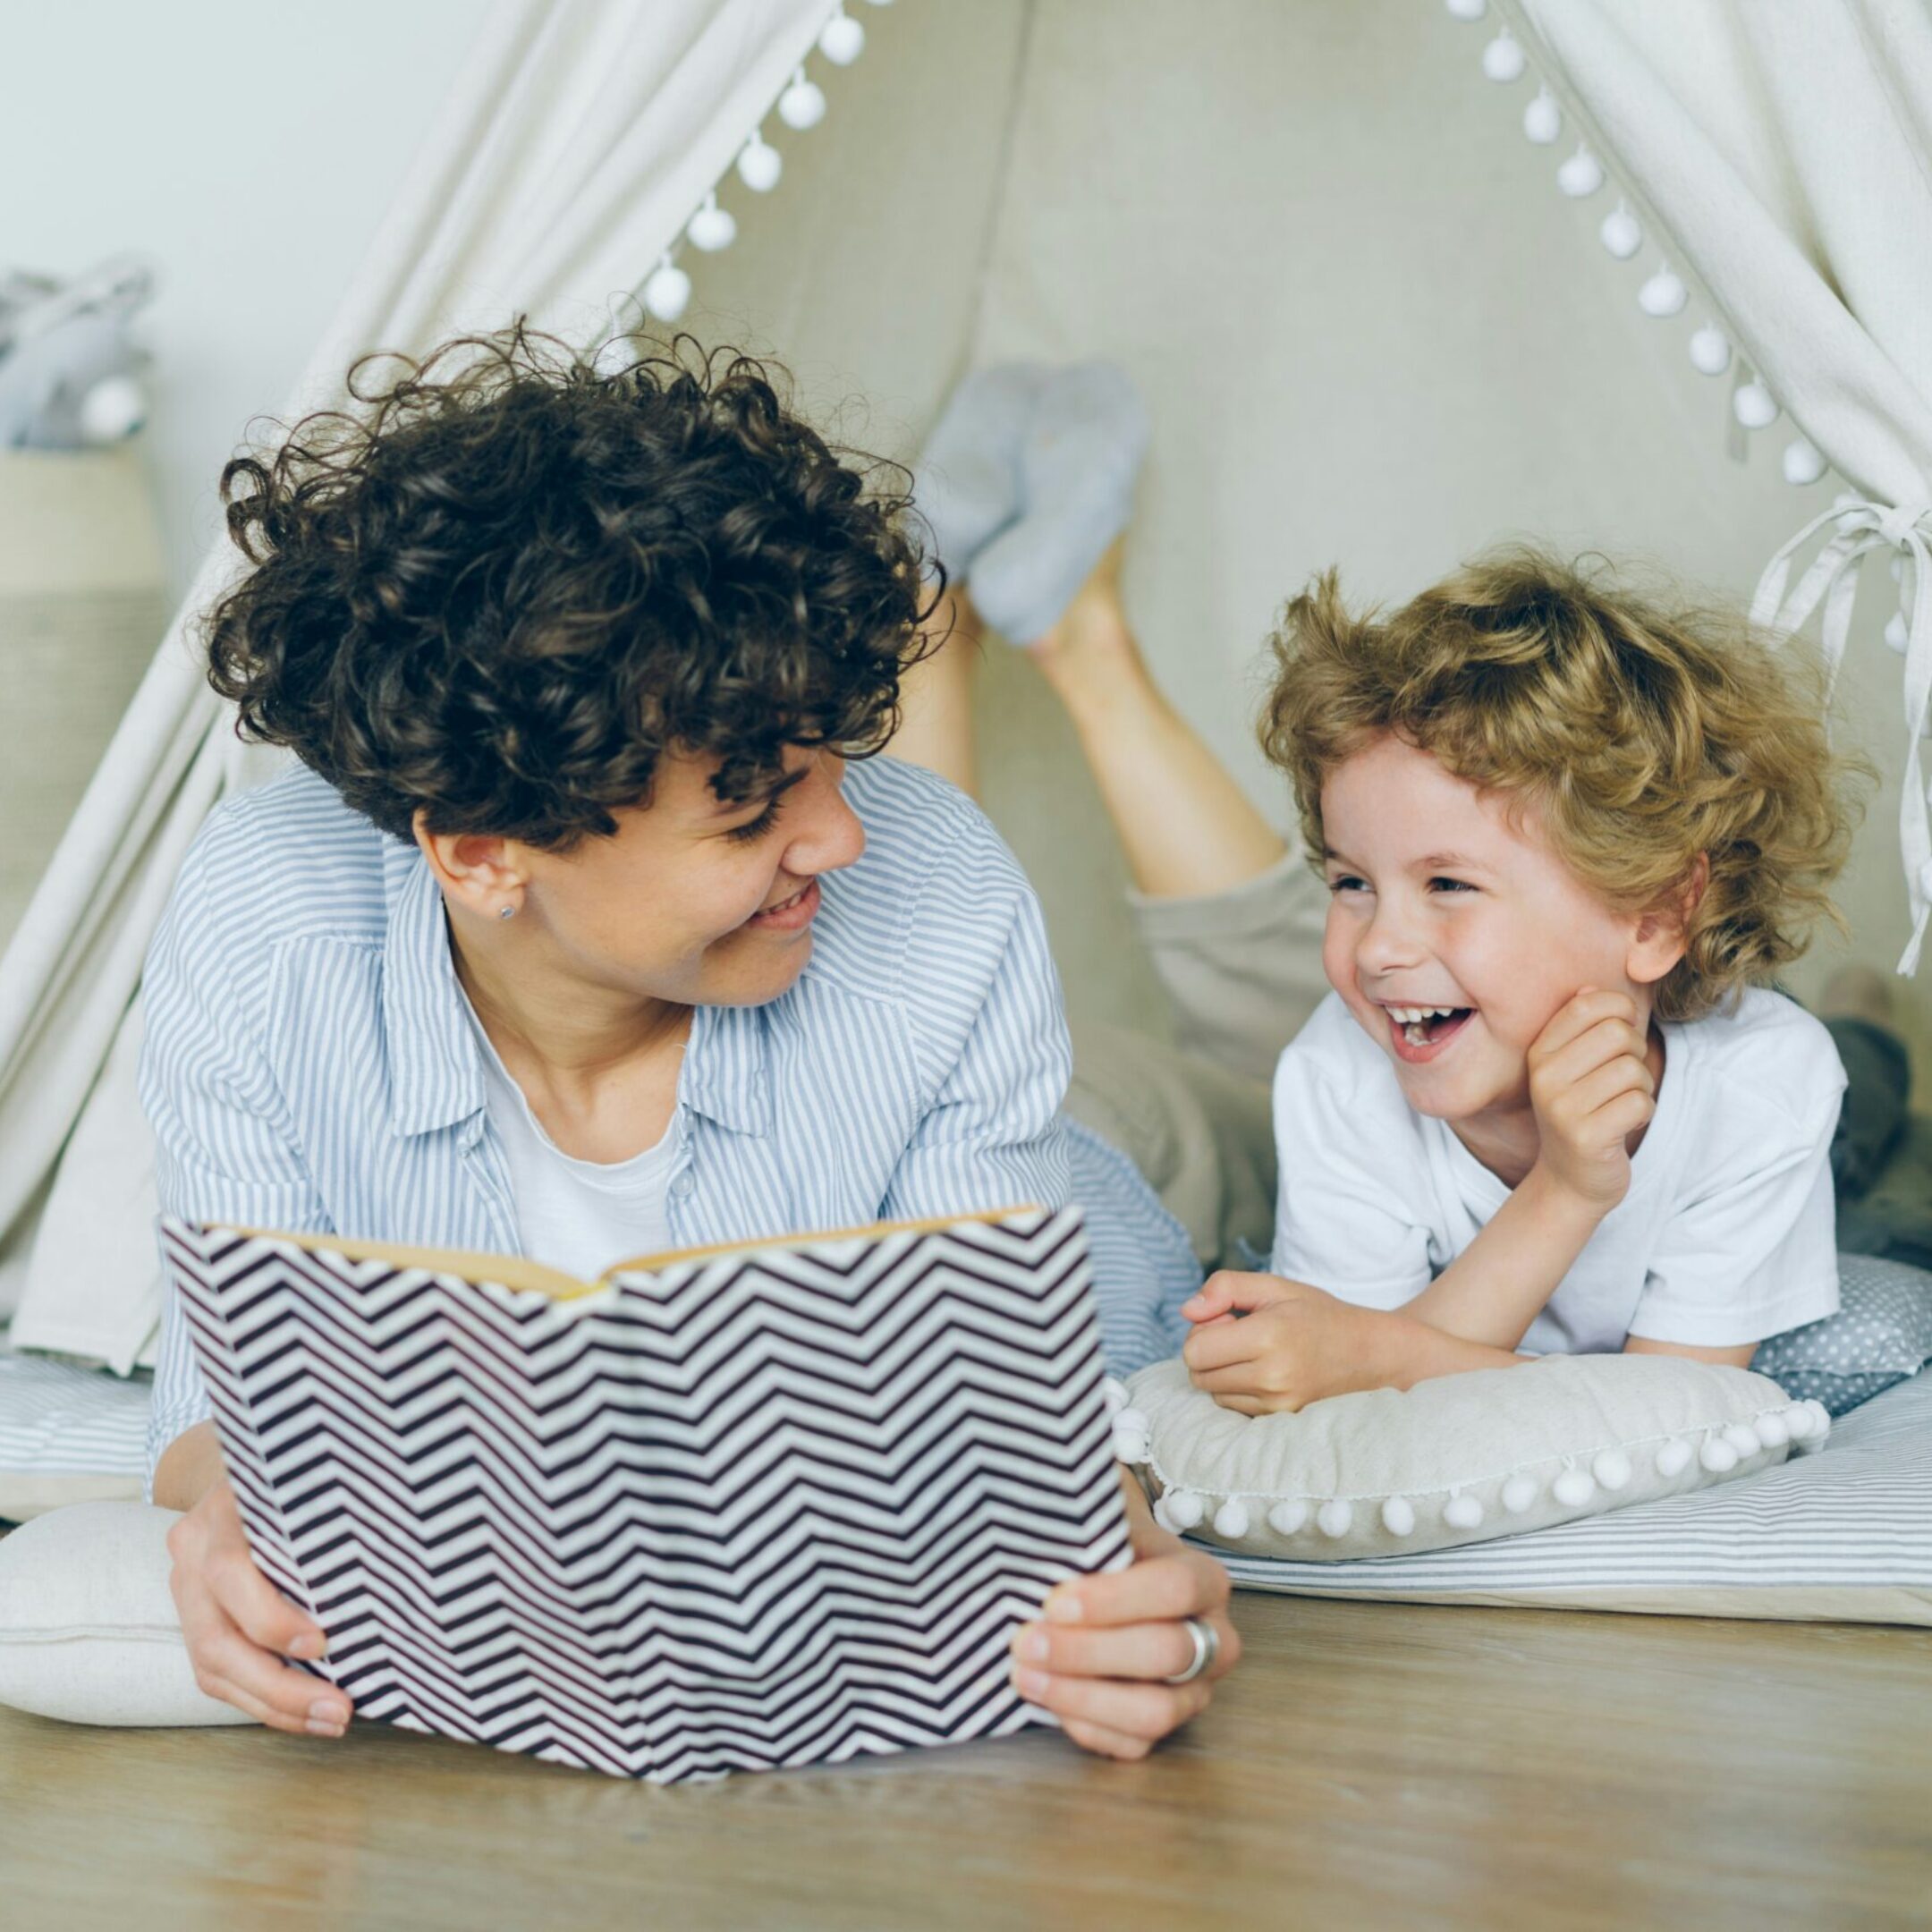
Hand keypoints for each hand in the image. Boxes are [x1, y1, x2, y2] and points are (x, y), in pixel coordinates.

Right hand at [166, 1475, 352, 1737]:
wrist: (245, 1470)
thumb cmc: (303, 1477)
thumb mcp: (315, 1481)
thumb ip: (334, 1516)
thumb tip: (399, 1566)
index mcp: (223, 1506)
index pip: (230, 1571)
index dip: (271, 1618)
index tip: (322, 1645)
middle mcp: (193, 1548)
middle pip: (217, 1637)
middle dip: (280, 1686)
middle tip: (340, 1710)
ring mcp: (183, 1583)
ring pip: (212, 1666)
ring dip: (274, 1704)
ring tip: (329, 1721)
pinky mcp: (190, 1616)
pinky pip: (214, 1672)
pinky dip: (260, 1699)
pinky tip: (302, 1713)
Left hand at [1007, 1474, 1240, 1759]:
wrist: (1094, 1572)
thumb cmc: (1098, 1542)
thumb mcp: (1102, 1514)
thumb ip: (1090, 1514)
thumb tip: (1057, 1509)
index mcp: (1203, 1579)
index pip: (1176, 1590)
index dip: (1115, 1600)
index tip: (1054, 1601)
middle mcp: (1211, 1640)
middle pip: (1165, 1654)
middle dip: (1088, 1651)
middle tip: (1026, 1640)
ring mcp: (1192, 1692)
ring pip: (1153, 1712)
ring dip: (1081, 1695)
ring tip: (1024, 1674)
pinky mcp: (1160, 1729)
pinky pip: (1130, 1746)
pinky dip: (1083, 1725)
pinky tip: (1043, 1697)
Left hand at [1178, 1270, 1378, 1413]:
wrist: (1370, 1354)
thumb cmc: (1318, 1315)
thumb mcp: (1275, 1286)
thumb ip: (1225, 1288)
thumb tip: (1186, 1310)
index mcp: (1268, 1337)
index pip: (1194, 1351)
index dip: (1201, 1330)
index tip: (1227, 1319)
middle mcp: (1272, 1376)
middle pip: (1198, 1374)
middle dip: (1208, 1351)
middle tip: (1241, 1334)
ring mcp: (1277, 1404)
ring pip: (1213, 1392)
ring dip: (1222, 1372)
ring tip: (1256, 1353)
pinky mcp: (1281, 1420)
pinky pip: (1234, 1407)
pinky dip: (1238, 1390)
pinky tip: (1264, 1372)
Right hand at [1525, 988, 1656, 1212]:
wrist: (1571, 1179)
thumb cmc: (1582, 1113)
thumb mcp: (1573, 1067)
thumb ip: (1582, 1027)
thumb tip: (1592, 987)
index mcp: (1539, 1052)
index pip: (1588, 1004)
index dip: (1620, 1010)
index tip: (1623, 1032)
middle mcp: (1544, 1077)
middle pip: (1617, 1033)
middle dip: (1636, 1052)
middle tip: (1625, 1076)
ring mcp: (1562, 1108)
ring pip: (1632, 1069)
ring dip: (1642, 1087)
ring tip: (1624, 1102)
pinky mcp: (1586, 1136)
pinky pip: (1639, 1103)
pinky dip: (1644, 1112)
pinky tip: (1626, 1123)